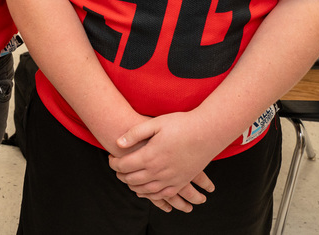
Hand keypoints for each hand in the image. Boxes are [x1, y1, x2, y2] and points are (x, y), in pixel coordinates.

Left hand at [90, 109, 212, 212]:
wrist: (207, 132)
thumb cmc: (181, 124)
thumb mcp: (155, 123)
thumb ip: (134, 134)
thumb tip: (118, 143)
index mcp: (150, 156)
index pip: (124, 166)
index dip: (114, 163)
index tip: (111, 158)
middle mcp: (159, 171)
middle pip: (132, 180)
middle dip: (120, 175)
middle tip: (117, 168)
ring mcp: (171, 179)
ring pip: (145, 190)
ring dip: (133, 186)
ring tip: (127, 179)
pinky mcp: (181, 182)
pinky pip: (162, 195)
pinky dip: (150, 195)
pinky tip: (145, 191)